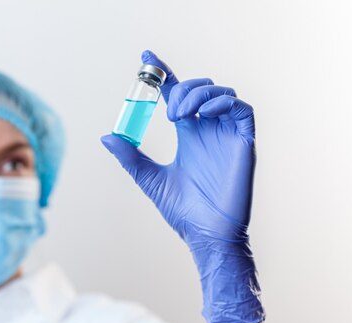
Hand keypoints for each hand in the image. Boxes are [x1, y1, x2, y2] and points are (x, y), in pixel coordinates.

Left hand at [101, 50, 264, 322]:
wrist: (206, 236)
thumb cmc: (183, 212)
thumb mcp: (150, 180)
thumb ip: (131, 157)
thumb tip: (106, 137)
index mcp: (189, 135)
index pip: (177, 95)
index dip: (164, 74)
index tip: (146, 57)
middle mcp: (209, 130)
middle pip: (200, 89)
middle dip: (183, 89)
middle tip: (168, 111)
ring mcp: (227, 135)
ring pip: (222, 94)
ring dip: (201, 94)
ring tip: (180, 114)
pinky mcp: (244, 143)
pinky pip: (242, 111)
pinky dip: (225, 103)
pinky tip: (205, 114)